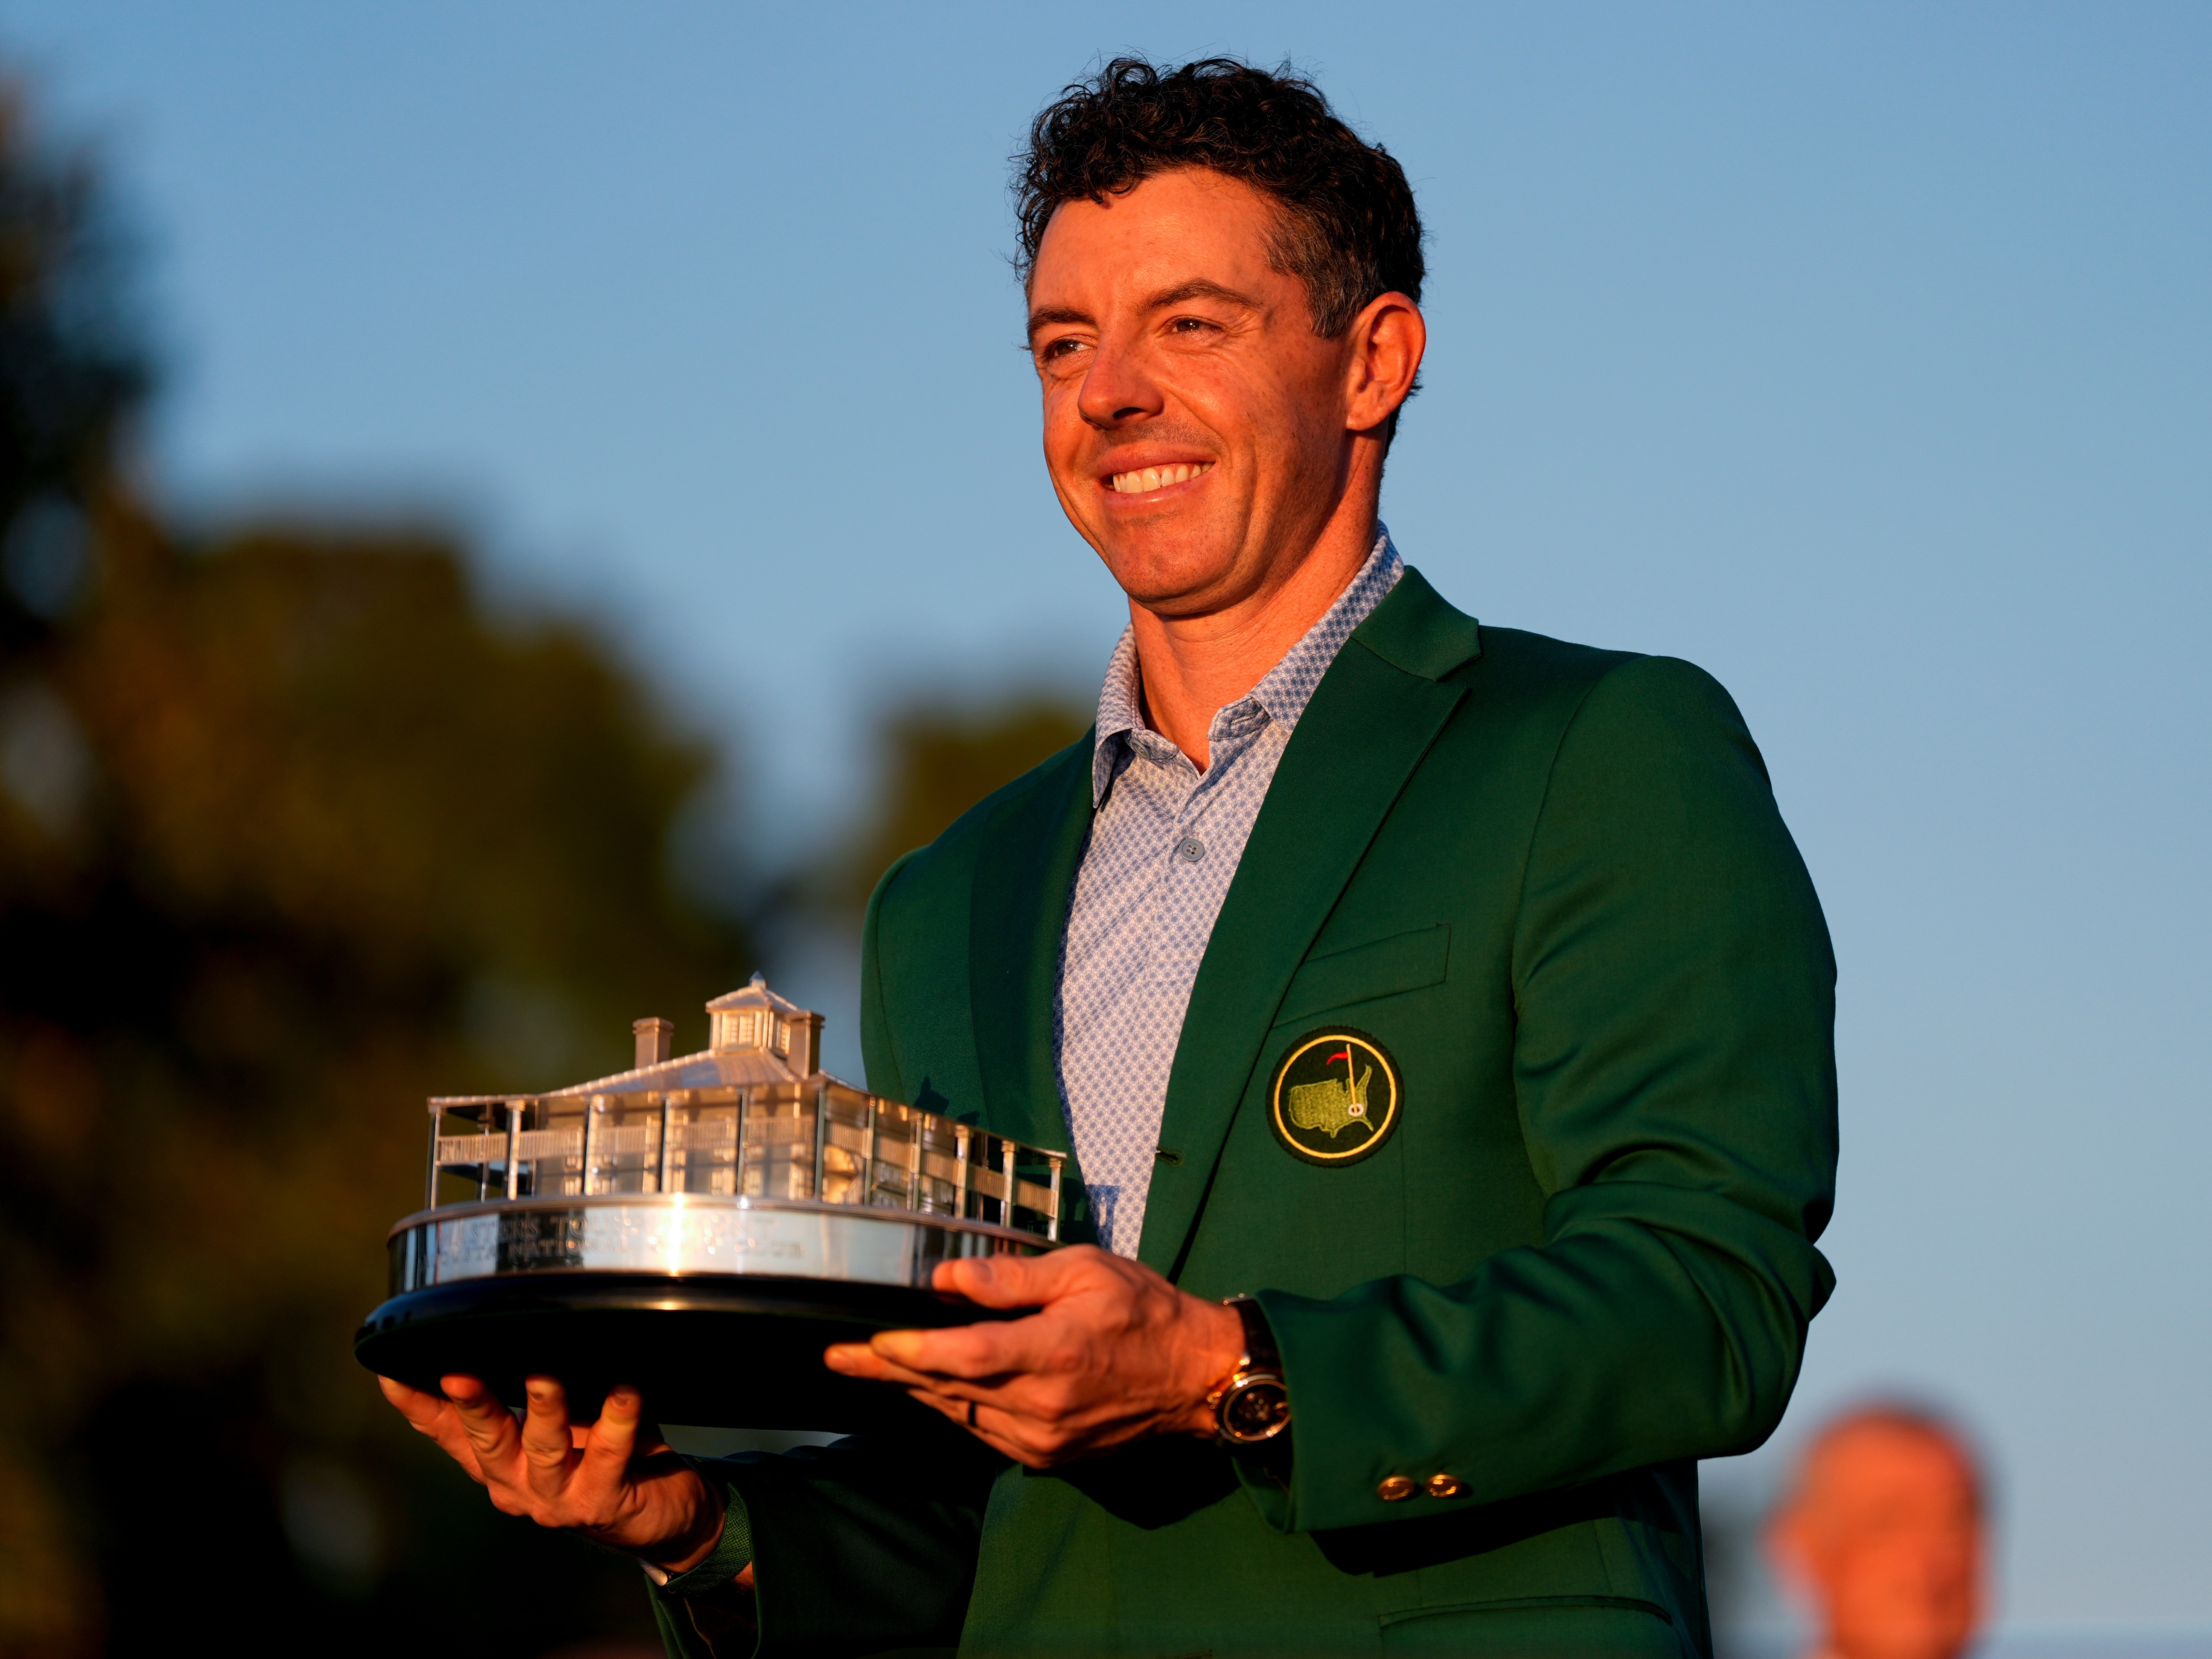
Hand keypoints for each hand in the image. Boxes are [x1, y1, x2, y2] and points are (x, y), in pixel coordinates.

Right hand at [378, 1373, 729, 1574]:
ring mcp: (556, 1499)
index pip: (447, 1432)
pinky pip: (608, 1455)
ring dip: (543, 1408)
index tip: (391, 1372)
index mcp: (497, 1461)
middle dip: (473, 1405)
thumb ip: (529, 1390)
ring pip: (544, 1448)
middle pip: (487, 1440)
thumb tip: (509, 1325)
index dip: (418, 1405)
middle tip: (459, 1373)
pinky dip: (617, 1420)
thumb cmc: (601, 1452)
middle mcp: (516, 1484)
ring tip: (545, 1375)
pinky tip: (627, 1391)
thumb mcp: (558, 1420)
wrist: (659, 1513)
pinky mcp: (601, 1503)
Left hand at [823, 1246, 1244, 1467]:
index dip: (910, 1351)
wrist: (1194, 1378)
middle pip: (948, 1389)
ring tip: (872, 1368)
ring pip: (960, 1414)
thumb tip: (948, 1279)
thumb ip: (1014, 1279)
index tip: (866, 1341)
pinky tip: (930, 1389)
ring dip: (915, 1390)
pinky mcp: (1049, 1456)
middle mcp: (1042, 1405)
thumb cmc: (1144, 1311)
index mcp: (1054, 1352)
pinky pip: (984, 1432)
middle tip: (838, 1357)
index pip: (964, 1356)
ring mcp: (1043, 1439)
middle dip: (888, 1371)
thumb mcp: (1085, 1271)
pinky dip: (953, 1408)